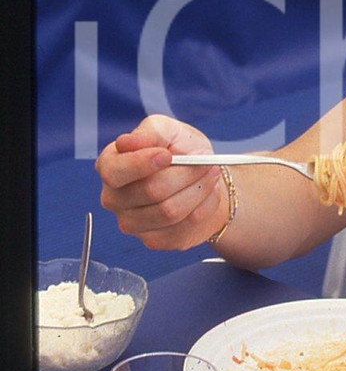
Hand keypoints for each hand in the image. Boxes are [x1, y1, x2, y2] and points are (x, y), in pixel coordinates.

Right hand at [96, 114, 225, 250]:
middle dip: (185, 173)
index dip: (142, 163)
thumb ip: (150, 132)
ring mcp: (131, 223)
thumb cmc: (180, 150)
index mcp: (109, 165)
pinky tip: (206, 194)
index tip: (168, 155)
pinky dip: (203, 207)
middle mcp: (113, 198)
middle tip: (204, 162)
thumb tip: (127, 142)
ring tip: (209, 174)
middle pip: (151, 191)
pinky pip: (184, 227)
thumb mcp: (168, 130)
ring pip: (170, 211)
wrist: (201, 176)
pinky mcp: (153, 240)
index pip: (114, 171)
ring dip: (198, 190)